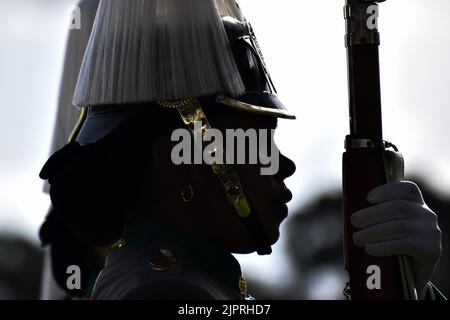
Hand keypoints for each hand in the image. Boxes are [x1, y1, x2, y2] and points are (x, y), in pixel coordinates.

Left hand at [351, 181, 441, 296]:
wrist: (413, 273)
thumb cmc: (394, 244)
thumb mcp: (388, 224)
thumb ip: (378, 215)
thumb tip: (353, 213)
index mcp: (417, 203)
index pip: (407, 189)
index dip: (387, 190)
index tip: (368, 198)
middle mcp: (427, 214)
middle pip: (398, 207)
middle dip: (372, 213)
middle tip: (354, 221)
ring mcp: (430, 232)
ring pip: (398, 226)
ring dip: (373, 232)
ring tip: (357, 238)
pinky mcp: (430, 249)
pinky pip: (403, 245)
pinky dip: (382, 246)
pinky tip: (370, 248)